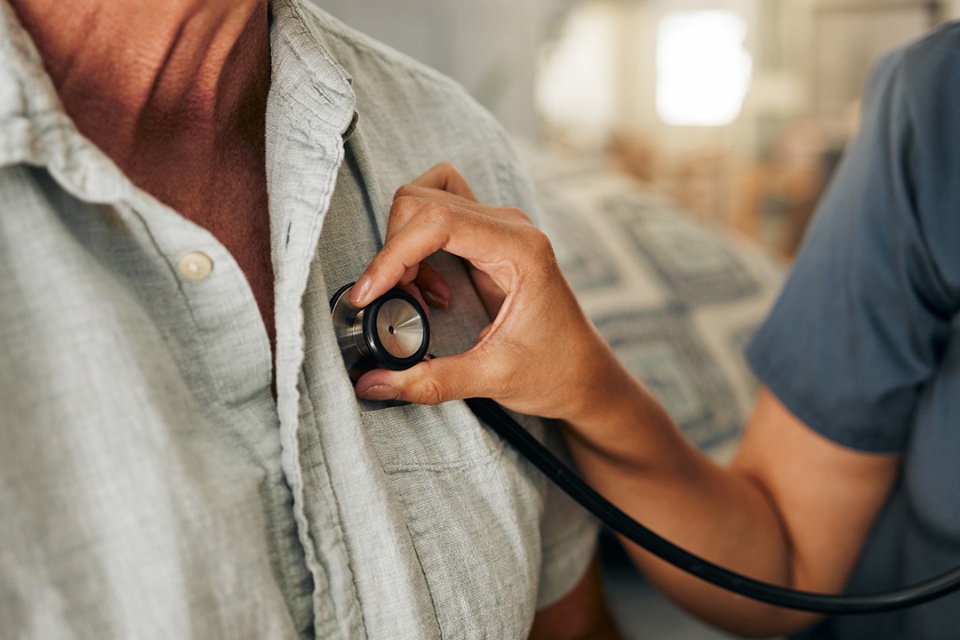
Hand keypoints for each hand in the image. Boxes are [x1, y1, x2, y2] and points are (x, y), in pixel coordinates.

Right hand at [350, 163, 626, 421]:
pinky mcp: (489, 239)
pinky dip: (417, 244)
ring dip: (404, 245)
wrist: (586, 376)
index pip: (438, 221)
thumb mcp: (493, 378)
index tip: (370, 295)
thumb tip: (371, 383)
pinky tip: (430, 288)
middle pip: (423, 201)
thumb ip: (430, 381)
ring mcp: (500, 228)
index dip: (393, 254)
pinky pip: (438, 216)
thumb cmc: (556, 372)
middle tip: (394, 302)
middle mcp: (510, 227)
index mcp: (520, 249)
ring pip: (426, 201)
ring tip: (413, 296)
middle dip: (395, 250)